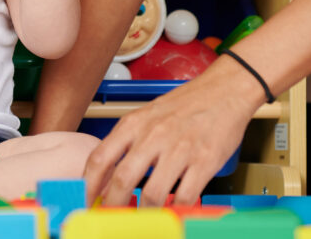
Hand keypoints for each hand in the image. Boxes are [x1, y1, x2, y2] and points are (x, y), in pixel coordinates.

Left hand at [84, 60, 259, 206]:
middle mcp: (153, 135)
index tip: (86, 201)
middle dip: (113, 207)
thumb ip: (128, 143)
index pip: (100, 158)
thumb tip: (107, 178)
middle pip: (122, 181)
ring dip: (145, 213)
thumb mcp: (148, 116)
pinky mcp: (204, 161)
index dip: (88, 185)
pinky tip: (174, 208)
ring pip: (152, 194)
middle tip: (112, 219)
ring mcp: (179, 149)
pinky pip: (184, 197)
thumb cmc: (185, 105)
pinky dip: (177, 209)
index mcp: (135, 123)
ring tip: (144, 218)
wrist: (224, 91)